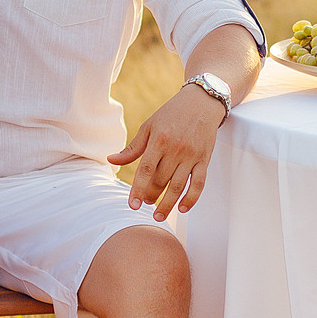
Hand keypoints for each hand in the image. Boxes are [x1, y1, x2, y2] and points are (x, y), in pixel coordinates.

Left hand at [108, 83, 226, 220]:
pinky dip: (192, 198)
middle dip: (151, 197)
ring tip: (159, 215)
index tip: (133, 205)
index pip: (146, 170)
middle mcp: (176, 149)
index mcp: (159, 140)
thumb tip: (111, 160)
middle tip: (146, 204)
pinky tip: (183, 208)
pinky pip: (199, 183)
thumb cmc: (171, 114)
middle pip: (161, 180)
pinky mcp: (204, 159)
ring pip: (179, 186)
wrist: (202, 102)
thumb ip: (132, 148)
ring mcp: (191, 155)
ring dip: (168, 204)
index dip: (138, 189)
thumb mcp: (149, 126)